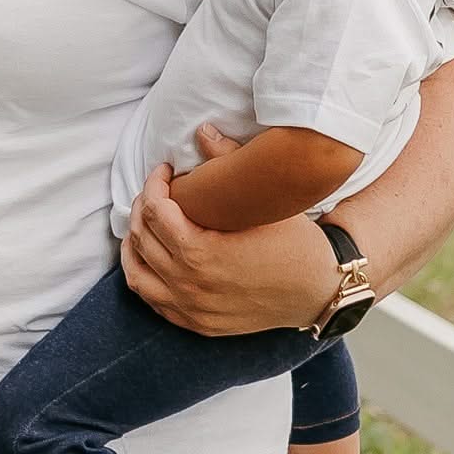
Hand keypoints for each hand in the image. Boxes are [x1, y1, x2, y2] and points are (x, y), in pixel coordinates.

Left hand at [123, 137, 339, 335]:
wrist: (318, 289)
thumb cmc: (295, 242)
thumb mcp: (265, 200)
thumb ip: (229, 160)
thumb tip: (202, 130)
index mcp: (199, 252)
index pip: (154, 210)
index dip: (155, 183)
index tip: (166, 172)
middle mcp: (188, 283)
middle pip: (142, 238)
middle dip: (143, 208)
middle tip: (156, 192)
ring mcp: (190, 308)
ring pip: (137, 274)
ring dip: (134, 245)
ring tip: (142, 225)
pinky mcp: (197, 323)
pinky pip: (153, 301)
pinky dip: (144, 277)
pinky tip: (150, 260)